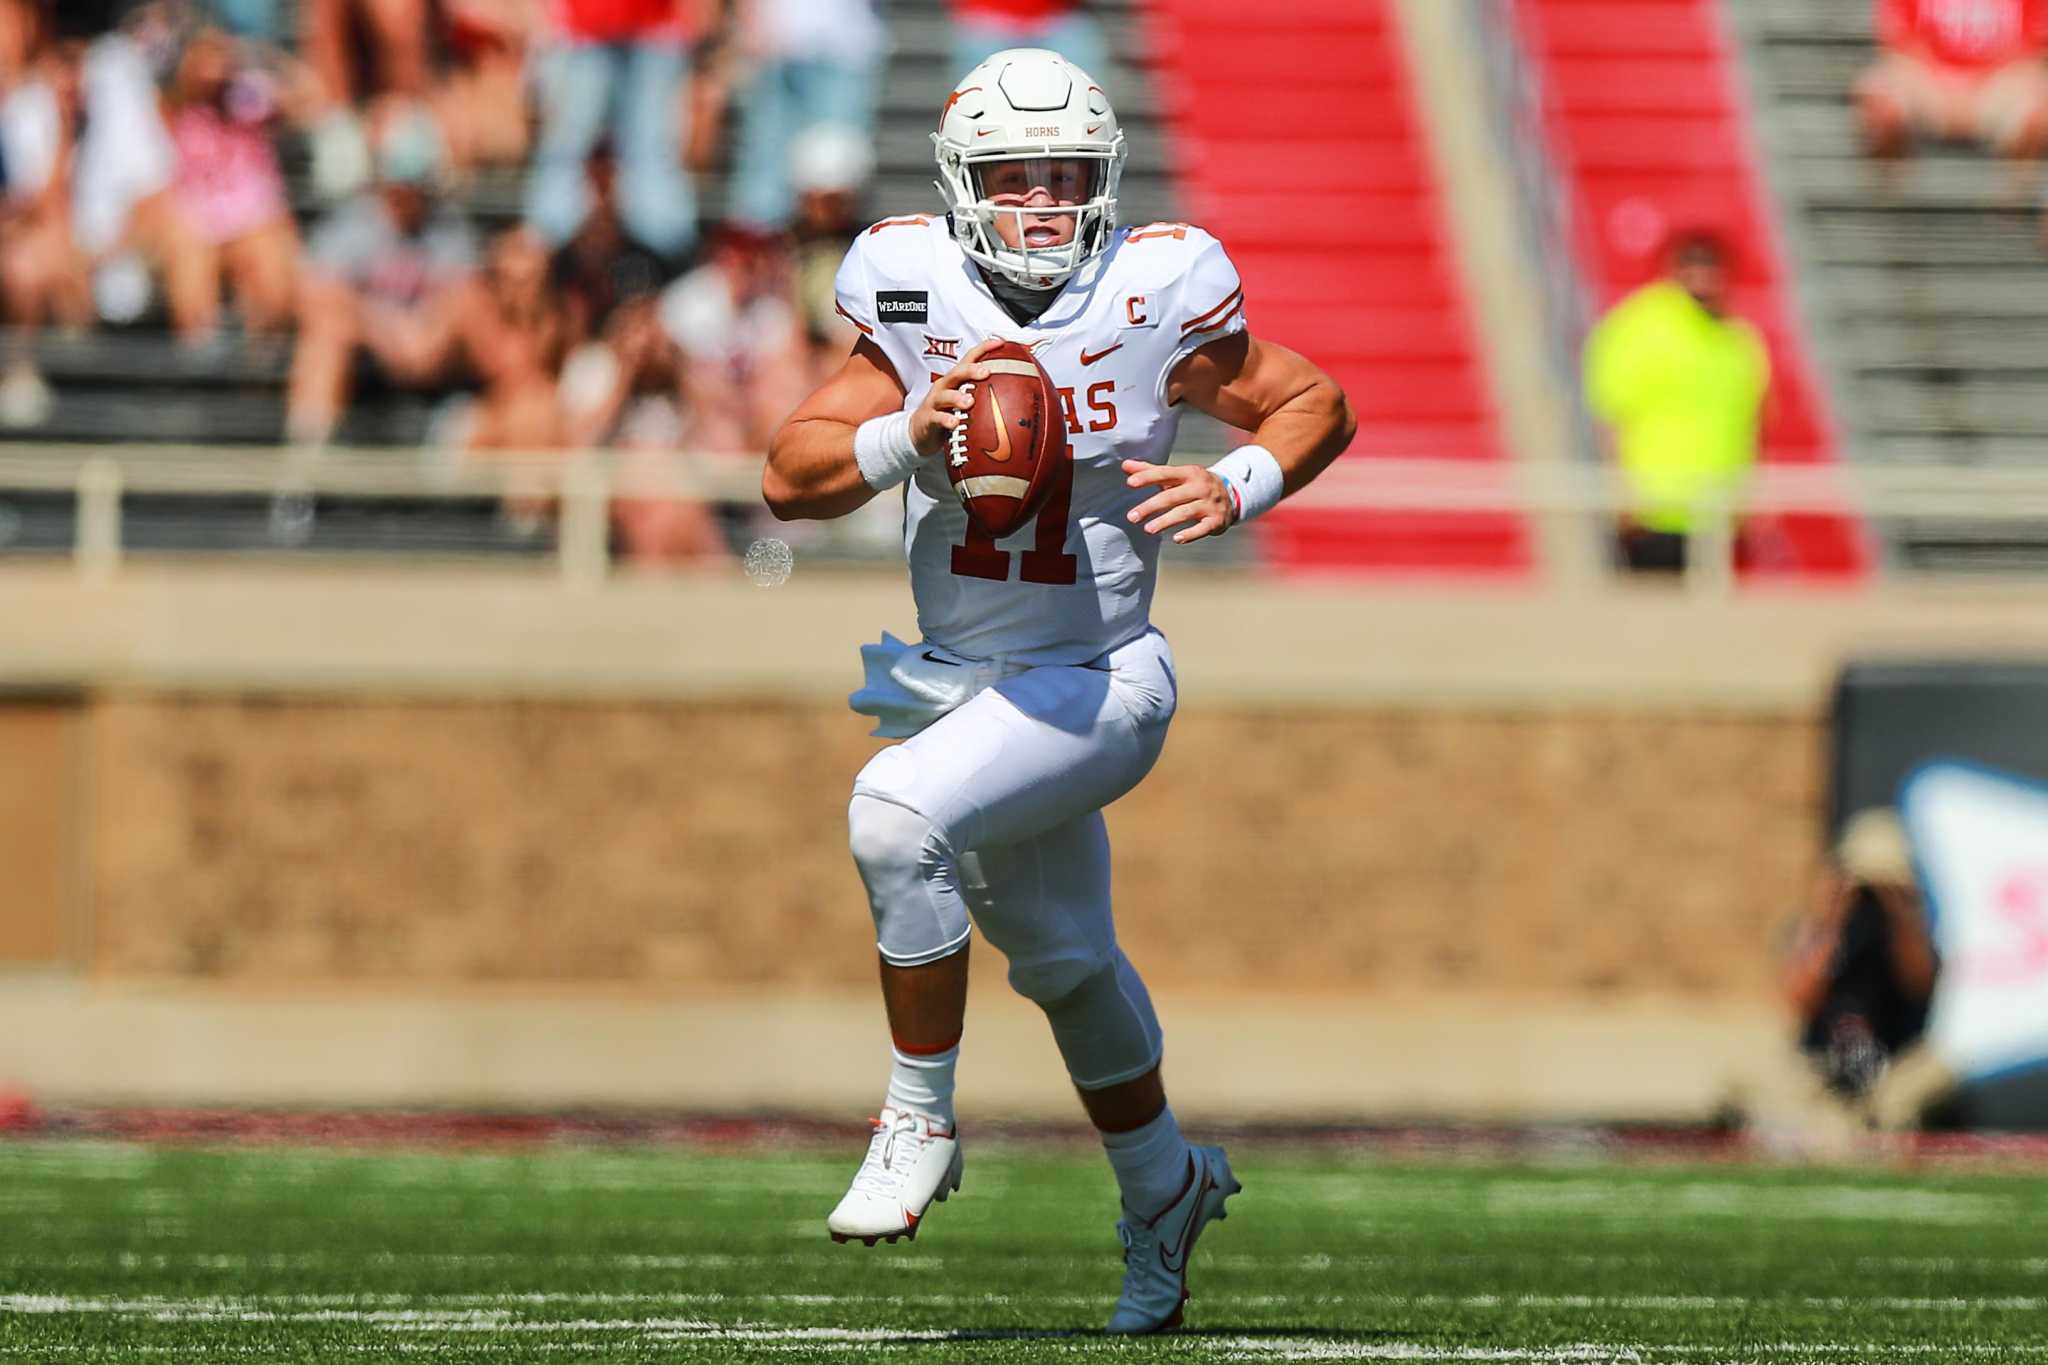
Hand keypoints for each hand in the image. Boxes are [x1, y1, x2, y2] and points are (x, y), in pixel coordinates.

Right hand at [910, 339, 1002, 457]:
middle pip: (957, 373)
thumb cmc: (947, 412)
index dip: (984, 348)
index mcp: (957, 380)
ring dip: (958, 397)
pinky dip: (946, 420)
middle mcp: (945, 386)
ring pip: (945, 395)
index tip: (1001, 343)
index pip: (970, 358)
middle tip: (986, 372)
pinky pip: (937, 418)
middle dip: (971, 370)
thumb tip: (1016, 395)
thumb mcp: (966, 400)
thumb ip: (985, 394)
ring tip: (969, 402)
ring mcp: (936, 401)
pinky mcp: (929, 418)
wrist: (921, 431)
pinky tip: (955, 423)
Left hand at [1122, 459, 1234, 543]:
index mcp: (1189, 473)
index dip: (1148, 477)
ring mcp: (1209, 504)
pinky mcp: (1216, 520)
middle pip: (1172, 496)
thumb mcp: (1177, 475)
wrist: (1232, 495)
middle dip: (1150, 506)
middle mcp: (1200, 487)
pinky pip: (1203, 528)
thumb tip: (1125, 465)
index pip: (1165, 473)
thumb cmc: (1195, 485)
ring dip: (1165, 521)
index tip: (1130, 483)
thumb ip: (1151, 471)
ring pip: (1185, 513)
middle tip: (1131, 517)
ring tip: (1148, 529)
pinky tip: (1176, 539)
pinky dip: (1190, 534)